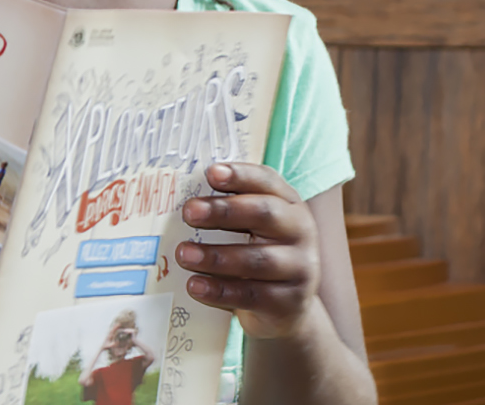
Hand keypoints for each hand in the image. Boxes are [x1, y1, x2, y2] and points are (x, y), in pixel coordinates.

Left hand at [177, 163, 321, 338]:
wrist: (286, 310)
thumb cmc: (260, 259)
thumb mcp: (253, 231)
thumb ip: (230, 213)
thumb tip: (187, 201)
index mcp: (290, 206)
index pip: (268, 183)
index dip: (241, 176)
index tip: (211, 173)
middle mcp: (301, 232)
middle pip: (265, 214)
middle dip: (224, 211)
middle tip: (189, 212)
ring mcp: (300, 269)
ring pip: (256, 260)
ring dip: (215, 256)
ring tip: (183, 254)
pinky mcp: (288, 302)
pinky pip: (250, 295)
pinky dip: (219, 290)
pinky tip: (194, 285)